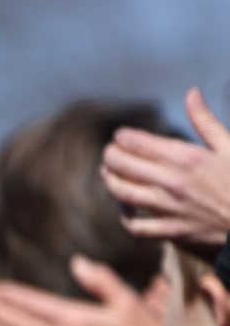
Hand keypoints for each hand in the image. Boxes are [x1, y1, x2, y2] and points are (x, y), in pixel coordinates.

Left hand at [101, 87, 229, 249]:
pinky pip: (136, 226)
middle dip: (112, 156)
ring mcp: (168, 209)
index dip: (123, 138)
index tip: (119, 136)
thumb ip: (205, 121)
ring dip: (111, 181)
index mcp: (186, 158)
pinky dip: (125, 216)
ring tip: (107, 173)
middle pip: (124, 166)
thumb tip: (191, 93)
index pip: (139, 143)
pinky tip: (124, 206)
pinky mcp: (170, 232)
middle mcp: (172, 182)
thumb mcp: (229, 146)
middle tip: (110, 152)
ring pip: (123, 193)